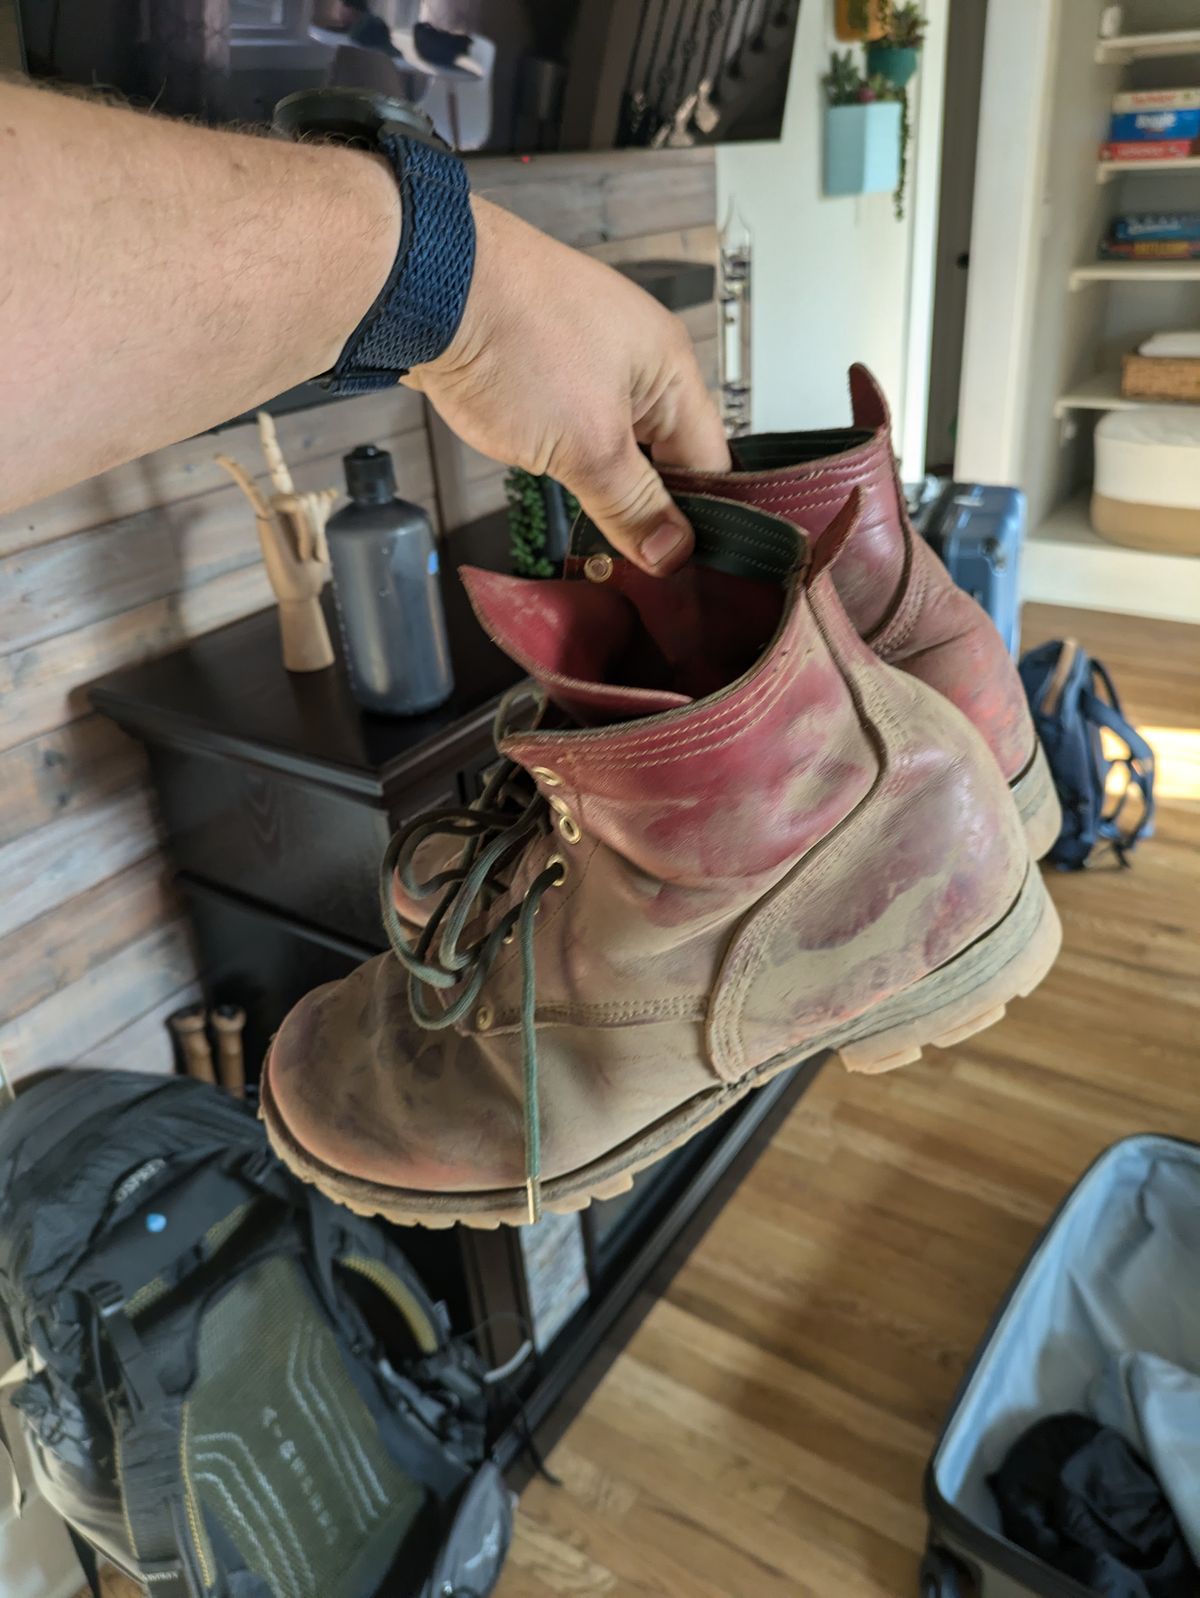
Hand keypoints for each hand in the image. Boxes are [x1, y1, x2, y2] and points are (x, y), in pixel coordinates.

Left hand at [405, 196, 730, 573]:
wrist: (425, 285)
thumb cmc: (513, 338)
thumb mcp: (588, 446)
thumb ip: (633, 505)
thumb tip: (671, 551)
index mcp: (670, 367)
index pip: (711, 462)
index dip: (699, 520)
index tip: (676, 567)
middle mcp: (637, 354)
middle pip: (664, 452)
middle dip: (646, 505)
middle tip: (628, 559)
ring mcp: (586, 354)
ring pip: (615, 439)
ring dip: (602, 482)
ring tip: (591, 528)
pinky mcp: (541, 359)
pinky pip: (572, 420)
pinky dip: (566, 455)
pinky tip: (550, 478)